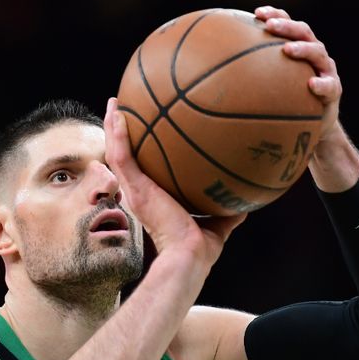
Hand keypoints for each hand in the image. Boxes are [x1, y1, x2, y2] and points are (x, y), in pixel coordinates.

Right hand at [104, 97, 246, 266]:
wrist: (189, 255)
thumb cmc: (199, 249)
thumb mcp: (218, 225)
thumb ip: (227, 212)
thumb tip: (244, 200)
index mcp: (153, 201)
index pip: (141, 174)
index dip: (139, 156)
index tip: (142, 137)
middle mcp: (139, 194)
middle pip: (124, 159)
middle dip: (121, 135)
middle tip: (121, 111)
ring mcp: (134, 191)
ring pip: (116, 153)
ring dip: (113, 127)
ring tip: (113, 104)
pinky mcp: (135, 189)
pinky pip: (122, 156)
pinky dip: (118, 134)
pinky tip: (118, 113)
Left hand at [254, 5, 341, 143]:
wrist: (315, 123)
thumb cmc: (289, 99)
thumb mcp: (271, 85)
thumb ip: (255, 75)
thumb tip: (216, 76)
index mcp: (299, 47)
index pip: (288, 24)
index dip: (275, 15)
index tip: (257, 13)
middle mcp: (314, 54)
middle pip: (303, 32)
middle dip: (286, 26)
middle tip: (270, 26)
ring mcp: (326, 70)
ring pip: (318, 53)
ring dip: (303, 49)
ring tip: (287, 50)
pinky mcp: (334, 90)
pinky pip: (329, 86)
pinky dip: (321, 84)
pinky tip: (311, 85)